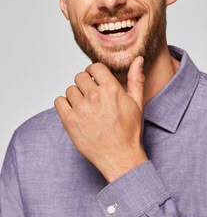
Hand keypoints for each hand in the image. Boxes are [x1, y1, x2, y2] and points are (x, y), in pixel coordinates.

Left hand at [55, 56, 147, 181]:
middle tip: (91, 95)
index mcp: (111, 89)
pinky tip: (75, 111)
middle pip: (80, 76)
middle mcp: (94, 96)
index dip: (94, 71)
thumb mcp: (137, 103)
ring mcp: (80, 109)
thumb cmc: (129, 131)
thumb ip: (135, 79)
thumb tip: (138, 59)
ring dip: (76, 95)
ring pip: (70, 89)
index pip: (94, 67)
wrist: (120, 157)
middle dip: (86, 83)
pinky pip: (59, 101)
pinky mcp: (69, 121)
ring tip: (85, 106)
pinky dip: (64, 104)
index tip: (95, 79)